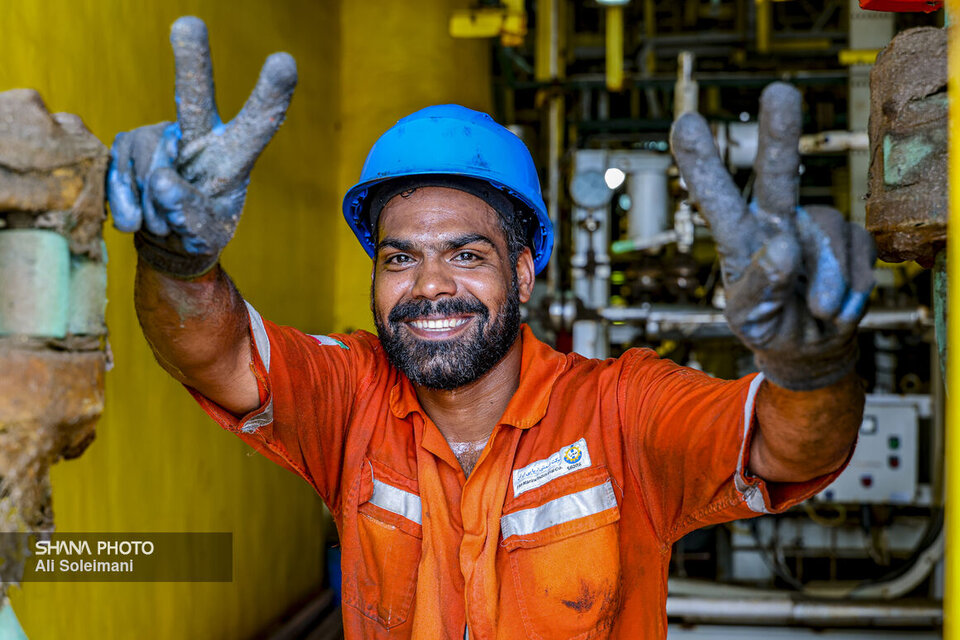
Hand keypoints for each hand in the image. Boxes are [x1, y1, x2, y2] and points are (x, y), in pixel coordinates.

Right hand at [108, 16, 296, 276]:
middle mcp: (199, 135)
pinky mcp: (127, 145)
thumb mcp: (206, 234)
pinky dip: (128, 202)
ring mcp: (160, 137)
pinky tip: (138, 216)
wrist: (166, 240)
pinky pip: (122, 173)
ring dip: (153, 204)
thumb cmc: (199, 229)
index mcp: (234, 155)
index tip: (284, 63)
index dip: (270, 95)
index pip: (257, 124)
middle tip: (189, 24)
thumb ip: (190, 214)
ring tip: (163, 221)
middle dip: (192, 60)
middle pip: (194, 95)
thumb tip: (162, 182)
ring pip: (152, 160)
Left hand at [670, 83, 875, 390]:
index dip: (701, 162)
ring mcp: (814, 227)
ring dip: (827, 280)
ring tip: (818, 311)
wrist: (810, 348)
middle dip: (780, 134)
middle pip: (778, 173)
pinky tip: (837, 307)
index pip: (716, 198)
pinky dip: (851, 287)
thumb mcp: (750, 316)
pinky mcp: (850, 239)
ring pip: (827, 229)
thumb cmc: (768, 325)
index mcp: (739, 237)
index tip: (683, 123)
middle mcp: (775, 221)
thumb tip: (784, 245)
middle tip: (780, 92)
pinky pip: (857, 250)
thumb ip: (760, 285)